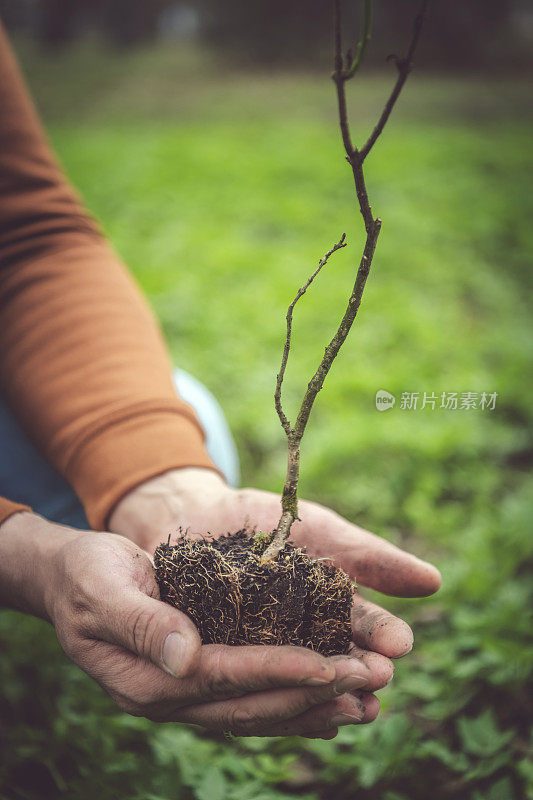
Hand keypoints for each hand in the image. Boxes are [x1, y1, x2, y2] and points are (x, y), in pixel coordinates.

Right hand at [0, 512, 387, 737]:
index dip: (278, 672)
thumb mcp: (101, 587)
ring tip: (369, 699)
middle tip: (371, 680)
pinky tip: (332, 699)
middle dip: (314, 693)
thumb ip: (140, 622)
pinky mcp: (201, 678)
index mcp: (146, 680)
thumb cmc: (85, 575)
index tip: (329, 665)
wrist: (72, 580)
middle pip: (252, 703)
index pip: (224, 679)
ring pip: (260, 709)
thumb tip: (185, 658)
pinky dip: (294, 699)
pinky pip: (252, 695)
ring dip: (316, 705)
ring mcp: (187, 694)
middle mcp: (173, 697)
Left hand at [110, 468, 440, 669]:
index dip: (381, 636)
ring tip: (344, 705)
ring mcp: (262, 651)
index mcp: (330, 612)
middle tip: (377, 680)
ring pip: (294, 676)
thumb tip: (434, 582)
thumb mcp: (323, 532)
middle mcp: (302, 640)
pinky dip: (259, 687)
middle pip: (334, 660)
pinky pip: (241, 675)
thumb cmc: (267, 521)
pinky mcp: (221, 657)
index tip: (401, 645)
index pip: (363, 628)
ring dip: (320, 692)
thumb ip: (371, 558)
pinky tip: (277, 701)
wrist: (201, 513)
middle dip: (357, 671)